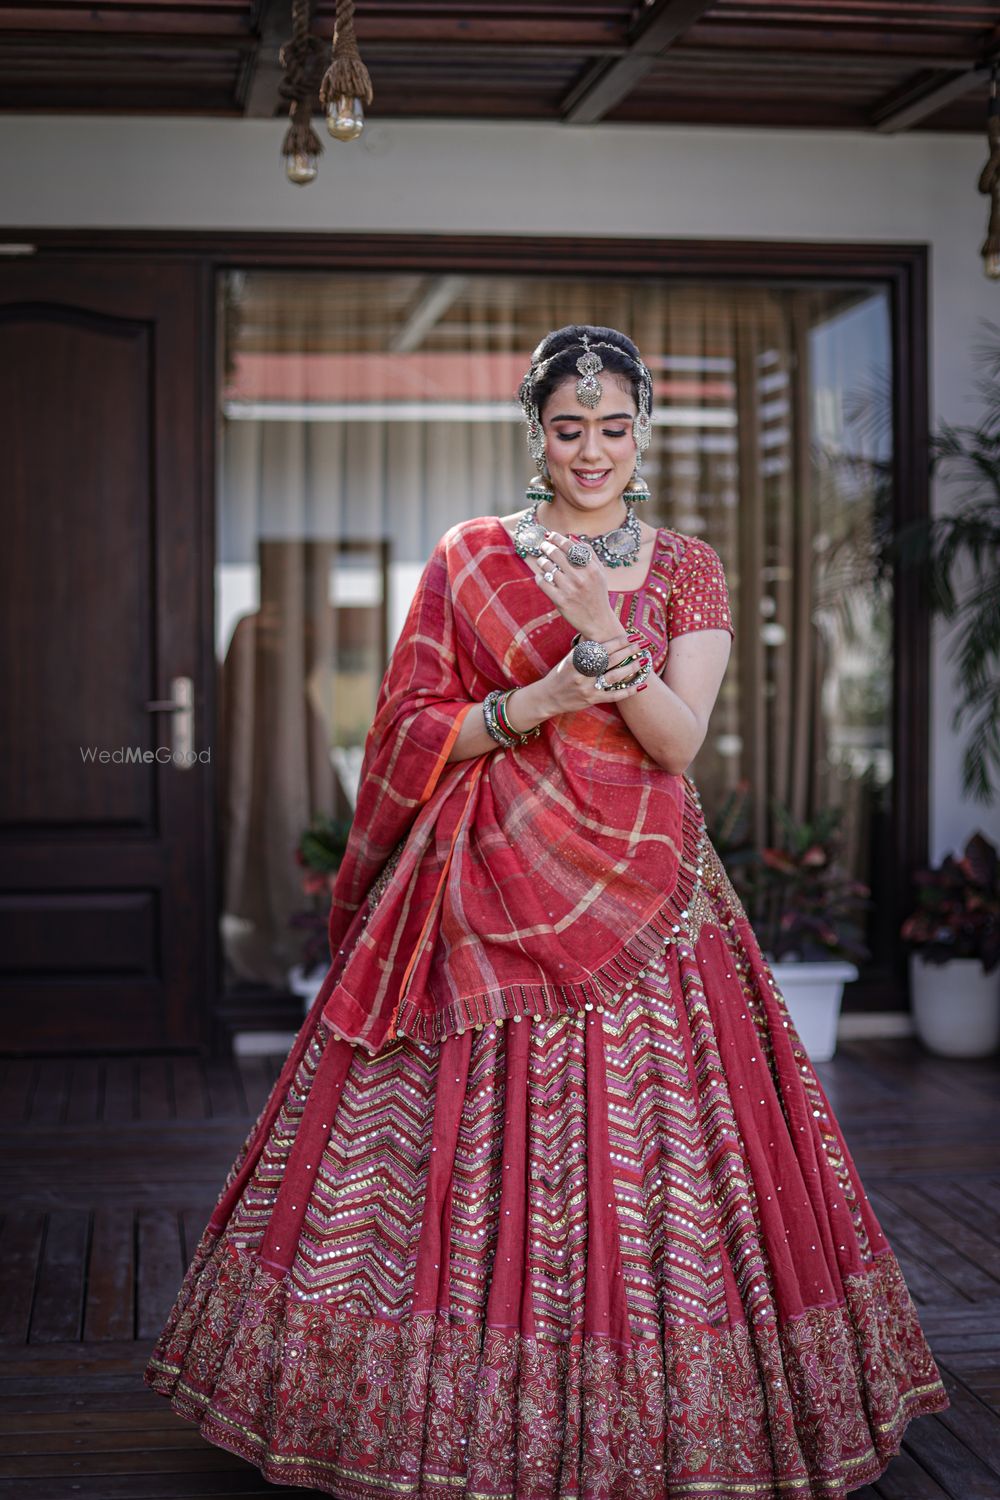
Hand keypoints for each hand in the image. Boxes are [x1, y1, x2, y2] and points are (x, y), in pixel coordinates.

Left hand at [527, 529, 619, 638]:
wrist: (598, 621)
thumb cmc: (598, 594)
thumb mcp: (600, 573)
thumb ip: (589, 554)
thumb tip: (573, 538)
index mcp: (591, 569)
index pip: (570, 547)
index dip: (557, 538)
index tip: (550, 536)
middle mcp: (580, 577)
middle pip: (556, 554)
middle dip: (546, 547)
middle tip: (543, 546)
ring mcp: (569, 589)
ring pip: (547, 567)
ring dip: (542, 561)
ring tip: (542, 561)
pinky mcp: (560, 601)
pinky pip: (543, 582)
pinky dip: (539, 577)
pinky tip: (541, 576)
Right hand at [535, 627, 652, 717]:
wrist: (548, 697)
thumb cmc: (560, 674)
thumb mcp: (569, 658)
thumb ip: (585, 648)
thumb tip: (598, 632)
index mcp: (577, 659)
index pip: (602, 648)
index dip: (619, 641)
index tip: (632, 635)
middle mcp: (582, 672)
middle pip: (610, 660)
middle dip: (628, 651)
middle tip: (643, 644)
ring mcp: (587, 687)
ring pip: (614, 677)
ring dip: (631, 668)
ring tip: (644, 661)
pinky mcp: (592, 700)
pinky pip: (614, 695)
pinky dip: (629, 690)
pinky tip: (641, 685)